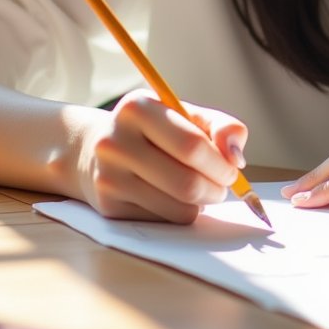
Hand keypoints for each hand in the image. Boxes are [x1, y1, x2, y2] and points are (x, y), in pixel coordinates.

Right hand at [73, 89, 247, 222]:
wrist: (92, 149)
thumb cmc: (151, 130)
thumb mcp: (183, 114)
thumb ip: (219, 126)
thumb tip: (237, 157)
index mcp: (137, 108)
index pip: (191, 145)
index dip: (221, 164)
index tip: (233, 170)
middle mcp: (116, 142)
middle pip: (186, 182)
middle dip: (216, 189)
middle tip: (223, 187)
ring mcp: (109, 177)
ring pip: (177, 207)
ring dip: (201, 204)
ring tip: (201, 191)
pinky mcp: (107, 206)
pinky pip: (162, 221)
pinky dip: (179, 213)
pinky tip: (174, 198)